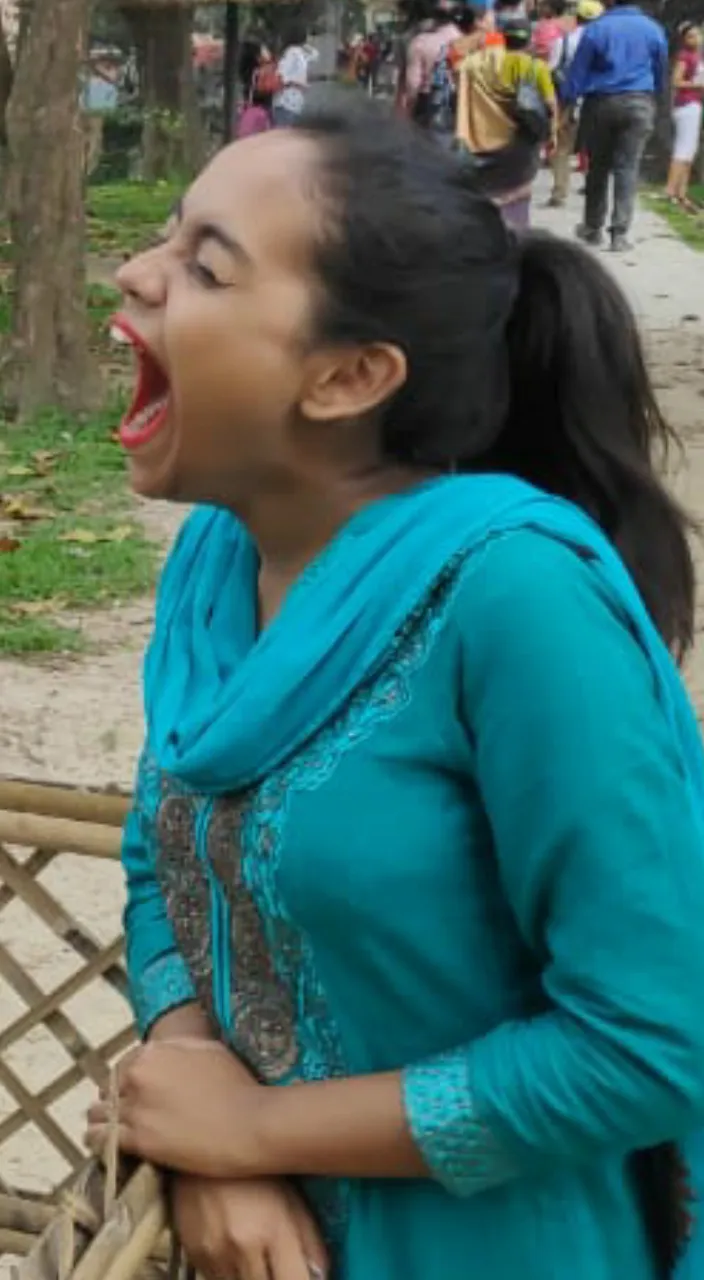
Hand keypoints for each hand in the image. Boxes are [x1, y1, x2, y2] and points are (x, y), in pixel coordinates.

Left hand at [85, 1039, 263, 1177]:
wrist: (249, 1124)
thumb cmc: (236, 1084)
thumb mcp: (208, 1049)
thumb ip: (177, 1047)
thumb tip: (164, 1048)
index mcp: (153, 1052)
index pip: (123, 1064)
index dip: (128, 1080)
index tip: (135, 1091)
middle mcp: (138, 1076)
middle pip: (109, 1088)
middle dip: (114, 1099)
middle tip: (125, 1111)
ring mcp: (137, 1109)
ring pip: (99, 1114)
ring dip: (102, 1119)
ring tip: (108, 1128)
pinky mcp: (139, 1140)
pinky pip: (102, 1140)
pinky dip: (98, 1141)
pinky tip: (102, 1144)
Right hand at [171, 1173, 328, 1279]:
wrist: (201, 1140)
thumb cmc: (255, 1167)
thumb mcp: (291, 1196)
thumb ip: (310, 1240)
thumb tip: (320, 1276)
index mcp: (273, 1230)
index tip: (304, 1275)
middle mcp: (241, 1247)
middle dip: (277, 1278)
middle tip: (281, 1264)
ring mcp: (213, 1254)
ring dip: (253, 1278)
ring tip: (257, 1252)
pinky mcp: (192, 1255)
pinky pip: (215, 1279)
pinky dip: (230, 1274)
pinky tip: (235, 1251)